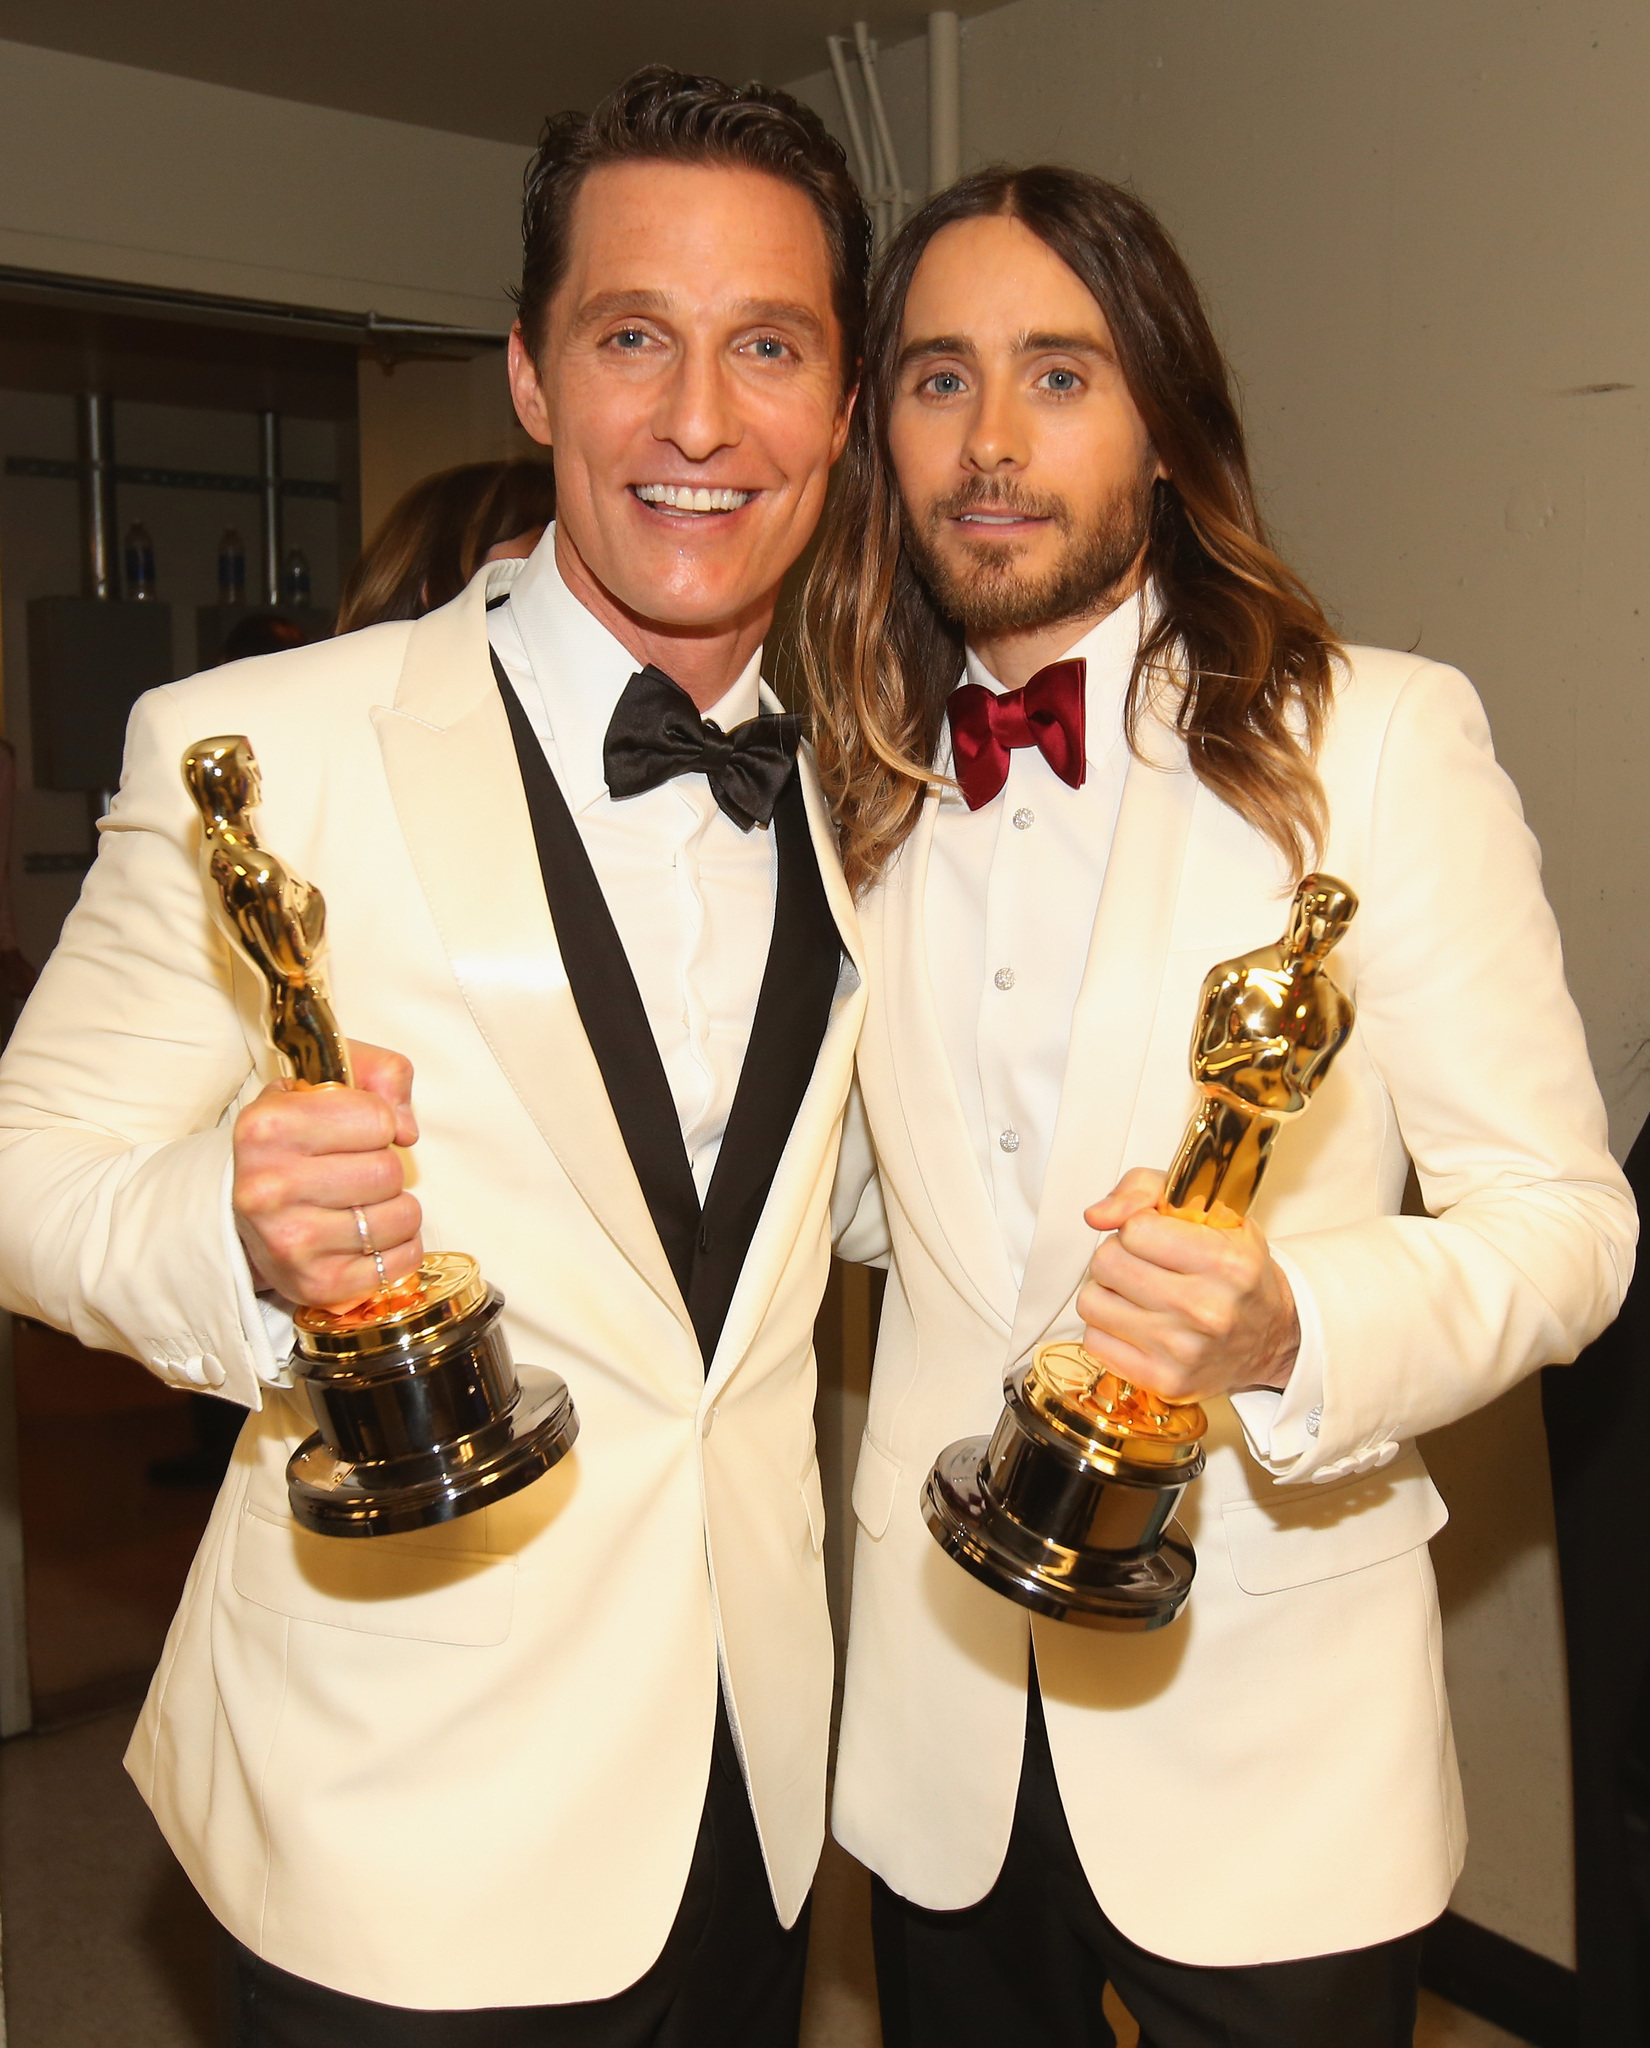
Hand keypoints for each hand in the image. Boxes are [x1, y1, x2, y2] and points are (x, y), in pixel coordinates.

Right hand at [233, 1040, 421, 1307]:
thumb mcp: (322, 1082)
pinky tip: (368, 1236)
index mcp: (267, 1128)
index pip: (377, 1118)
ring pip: (401, 1216)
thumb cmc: (293, 1141)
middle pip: (388, 1170)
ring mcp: (291, 1242)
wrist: (243, 1212)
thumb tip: (407, 1129)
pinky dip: (400, 1246)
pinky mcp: (318, 1285)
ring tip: (360, 1203)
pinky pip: (402, 1260)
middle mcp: (269, 1188)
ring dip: (395, 1207)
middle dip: (384, 1167)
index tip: (354, 1131)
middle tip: (354, 1171)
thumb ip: (379, 1071)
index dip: (377, 1122)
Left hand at [1075, 1168, 1299, 1404]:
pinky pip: (1095, 1342)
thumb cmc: (1235, 1269)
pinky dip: (1108, 1329)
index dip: (1137, 1227)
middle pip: (1106, 1264)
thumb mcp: (1210, 1210)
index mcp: (1225, 1262)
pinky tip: (1136, 1324)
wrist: (1272, 1335)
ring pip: (1092, 1303)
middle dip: (1118, 1256)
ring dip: (1108, 1293)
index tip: (1155, 1236)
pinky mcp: (1165, 1381)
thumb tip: (1097, 1215)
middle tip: (1143, 1264)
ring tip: (1138, 1294)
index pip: (1134, 1229)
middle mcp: (1207, 1310)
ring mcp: (1184, 1351)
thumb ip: (1146, 1189)